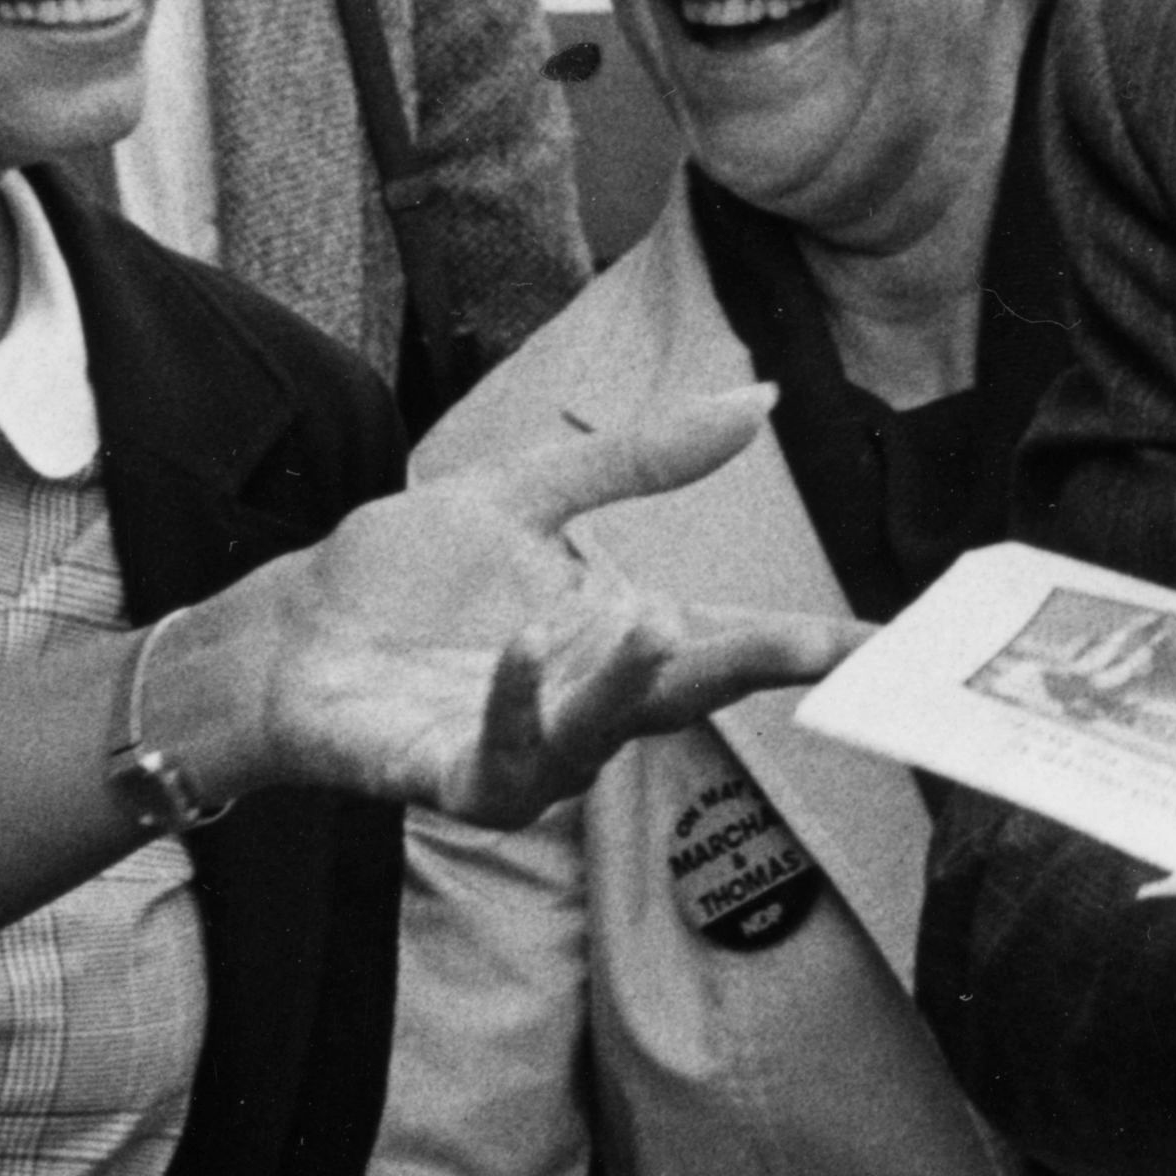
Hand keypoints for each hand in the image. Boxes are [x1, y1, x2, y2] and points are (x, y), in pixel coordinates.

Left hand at [160, 394, 856, 827]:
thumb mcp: (528, 491)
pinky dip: (522, 706)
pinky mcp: (457, 777)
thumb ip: (640, 459)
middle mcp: (588, 700)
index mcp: (614, 635)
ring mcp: (528, 746)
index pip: (725, 639)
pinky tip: (526, 649)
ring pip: (602, 732)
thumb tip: (761, 399)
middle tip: (815, 647)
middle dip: (748, 669)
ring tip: (658, 622)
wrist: (289, 628)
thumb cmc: (405, 573)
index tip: (886, 637)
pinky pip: (507, 759)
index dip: (802, 641)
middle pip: (682, 689)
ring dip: (631, 684)